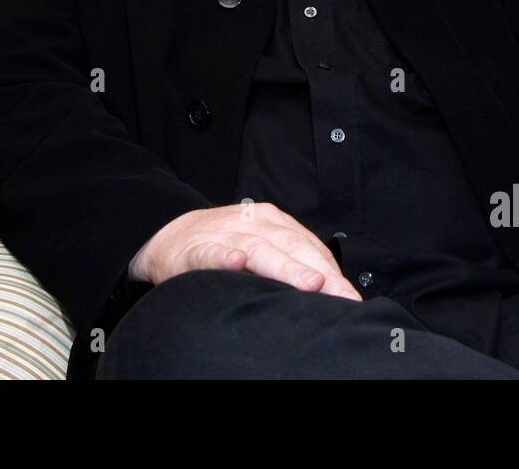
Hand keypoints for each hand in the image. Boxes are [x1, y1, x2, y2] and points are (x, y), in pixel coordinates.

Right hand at [128, 202, 362, 301]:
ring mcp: (223, 234)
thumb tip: (333, 289)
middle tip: (341, 295)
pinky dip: (225, 257)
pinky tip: (237, 263)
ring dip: (286, 266)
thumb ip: (291, 260)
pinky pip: (211, 253)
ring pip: (259, 249)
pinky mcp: (194, 250)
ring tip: (310, 284)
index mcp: (272, 222)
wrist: (168, 236)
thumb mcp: (261, 244)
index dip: (331, 271)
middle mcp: (251, 223)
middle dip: (320, 272)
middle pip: (291, 245)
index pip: (308, 246)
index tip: (351, 297)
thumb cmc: (222, 246)